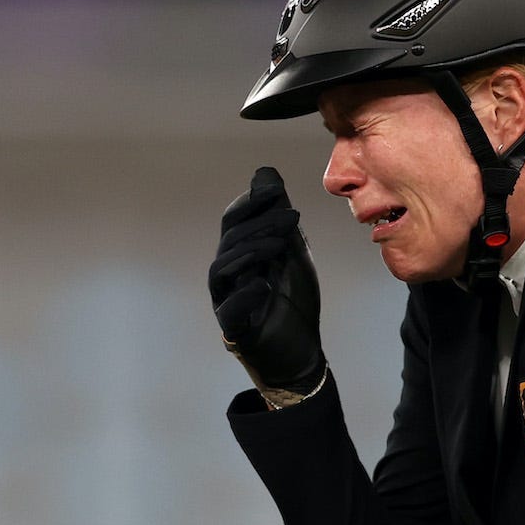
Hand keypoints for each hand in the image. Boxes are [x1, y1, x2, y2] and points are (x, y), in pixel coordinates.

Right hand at [210, 167, 324, 396]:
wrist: (301, 350)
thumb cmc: (292, 300)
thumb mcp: (292, 252)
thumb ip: (279, 218)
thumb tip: (265, 174)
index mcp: (240, 254)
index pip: (235, 221)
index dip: (251, 203)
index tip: (275, 190)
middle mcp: (228, 275)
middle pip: (230, 241)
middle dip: (258, 224)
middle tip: (291, 217)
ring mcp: (227, 301)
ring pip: (223, 270)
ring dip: (251, 252)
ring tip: (279, 246)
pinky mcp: (235, 330)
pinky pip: (229, 311)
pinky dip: (244, 296)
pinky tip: (264, 285)